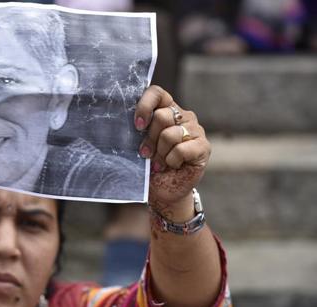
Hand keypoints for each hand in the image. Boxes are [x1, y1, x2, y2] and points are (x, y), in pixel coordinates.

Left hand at [134, 86, 210, 220]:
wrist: (163, 191)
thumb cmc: (148, 166)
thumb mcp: (137, 146)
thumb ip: (136, 131)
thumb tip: (123, 123)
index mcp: (166, 109)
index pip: (157, 93)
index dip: (145, 106)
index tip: (137, 125)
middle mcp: (183, 116)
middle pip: (161, 116)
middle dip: (150, 139)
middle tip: (147, 154)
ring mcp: (195, 130)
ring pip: (170, 134)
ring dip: (160, 153)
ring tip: (159, 163)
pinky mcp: (204, 146)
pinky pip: (181, 149)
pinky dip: (172, 161)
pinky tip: (172, 166)